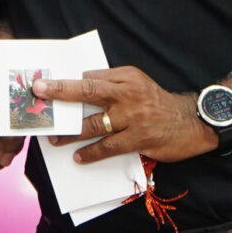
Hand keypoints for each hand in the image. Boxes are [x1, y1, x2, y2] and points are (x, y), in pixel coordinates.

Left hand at [33, 67, 216, 163]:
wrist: (191, 122)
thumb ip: (113, 81)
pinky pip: (108, 147)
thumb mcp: (138, 83)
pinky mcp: (138, 139)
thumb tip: (82, 82)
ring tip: (54, 138)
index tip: (45, 83)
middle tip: (40, 92)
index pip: (91, 76)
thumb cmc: (158, 102)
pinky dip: (91, 152)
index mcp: (127, 77)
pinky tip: (79, 157)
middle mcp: (128, 94)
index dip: (67, 81)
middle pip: (88, 91)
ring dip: (70, 132)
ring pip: (94, 123)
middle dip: (61, 91)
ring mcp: (133, 117)